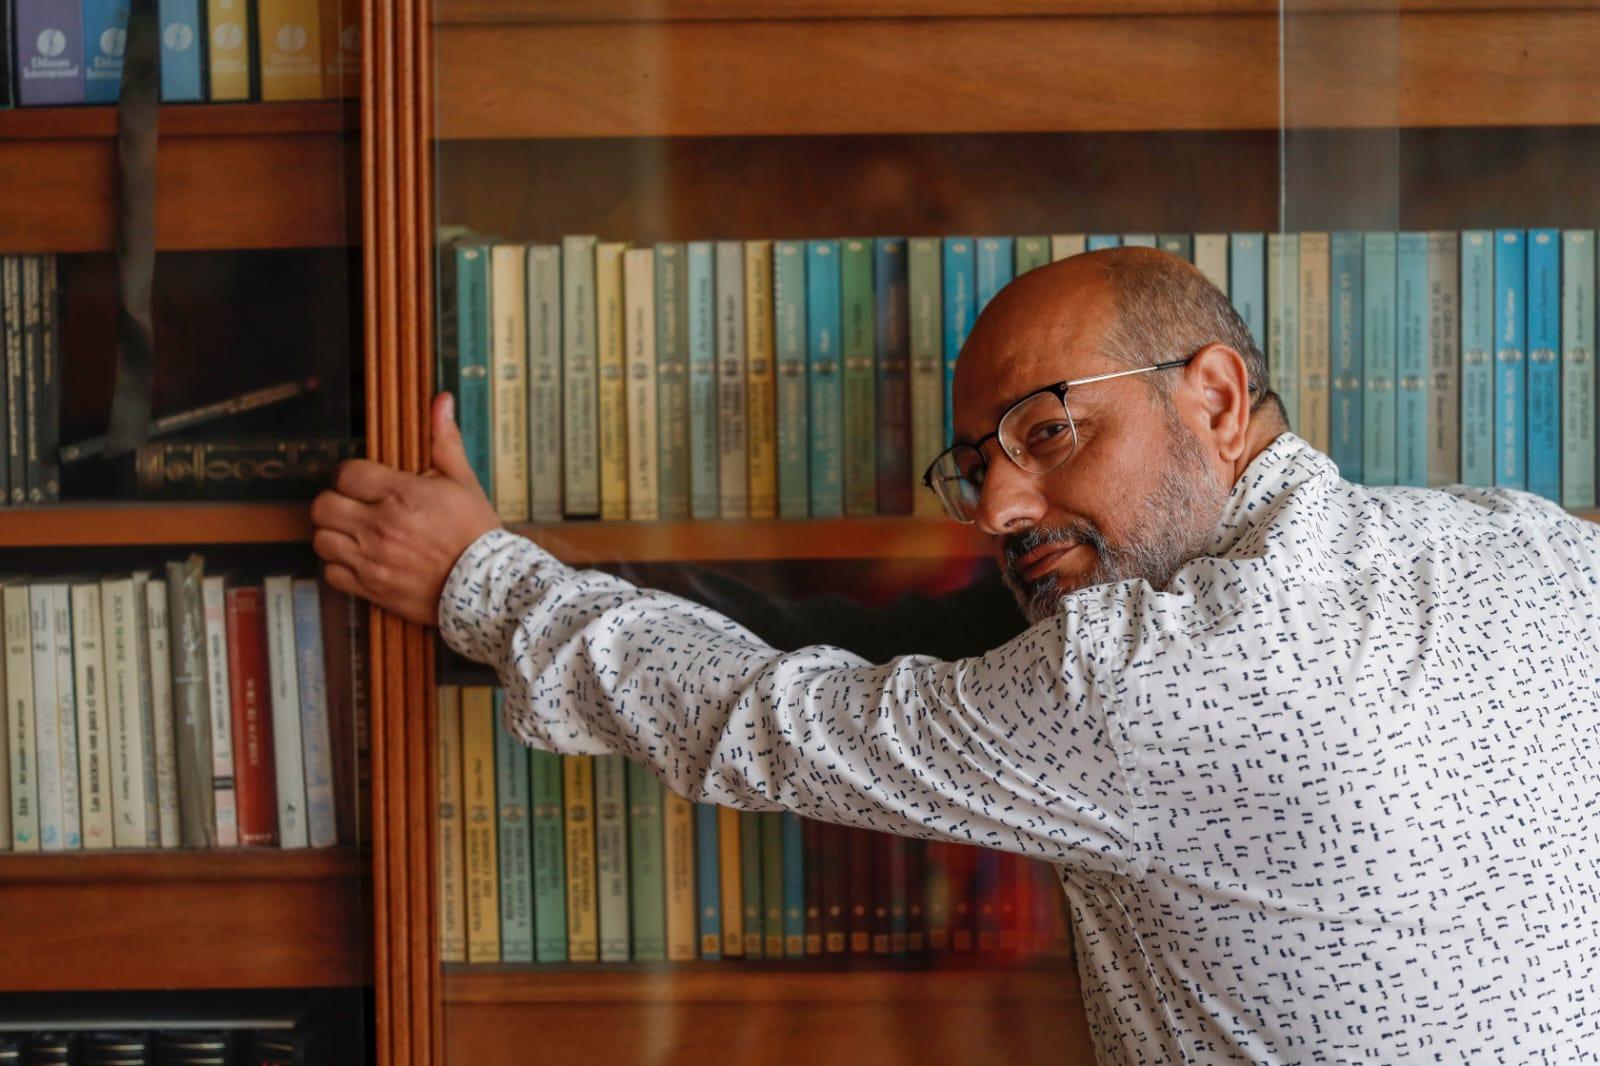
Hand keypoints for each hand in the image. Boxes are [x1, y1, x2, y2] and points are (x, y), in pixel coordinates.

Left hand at [311, 392, 502, 625]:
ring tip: (353, 533)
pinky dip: (340, 567)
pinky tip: (358, 560)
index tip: (361, 481)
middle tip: (352, 506)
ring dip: (334, 534)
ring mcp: (372, 559)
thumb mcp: (464, 481)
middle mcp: (380, 526)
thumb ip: (444, 441)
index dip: (351, 475)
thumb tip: (441, 400)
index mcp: (401, 495)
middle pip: (323, 506)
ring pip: (322, 540)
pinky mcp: (371, 588)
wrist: (486, 587)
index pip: (346, 474)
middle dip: (335, 502)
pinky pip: (331, 574)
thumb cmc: (475, 532)